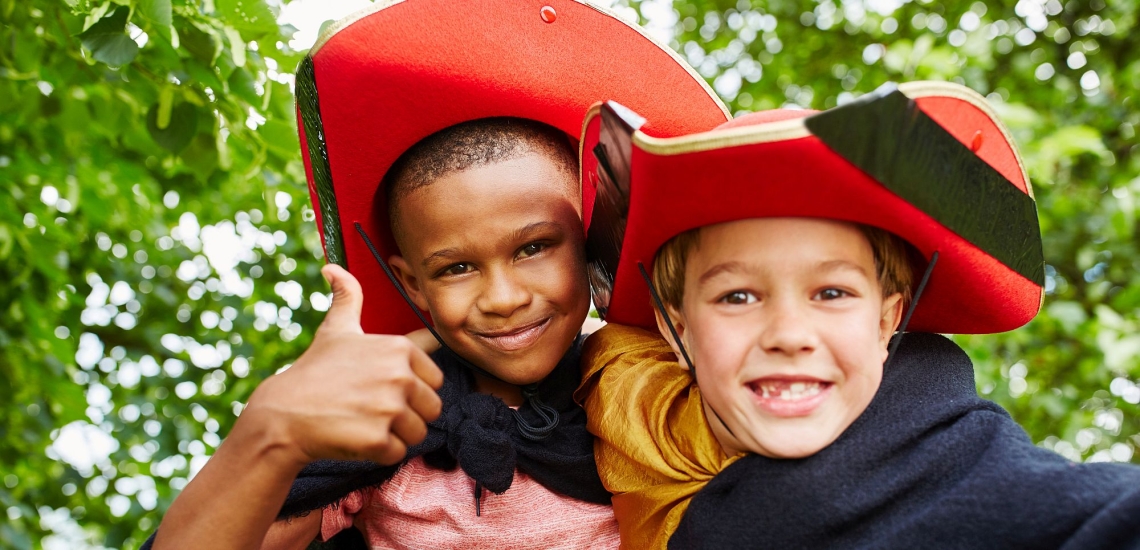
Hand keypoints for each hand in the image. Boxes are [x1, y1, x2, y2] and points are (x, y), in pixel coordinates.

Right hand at [240, 265, 443, 466]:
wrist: (282, 414)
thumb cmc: (314, 372)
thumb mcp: (336, 330)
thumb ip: (347, 297)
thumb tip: (333, 268)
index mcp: (399, 349)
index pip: (435, 378)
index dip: (410, 387)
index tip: (380, 387)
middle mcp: (399, 376)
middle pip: (432, 408)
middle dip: (407, 414)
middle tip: (371, 410)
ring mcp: (389, 408)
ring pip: (418, 433)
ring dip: (394, 435)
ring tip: (363, 423)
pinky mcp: (378, 439)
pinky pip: (398, 453)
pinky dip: (379, 453)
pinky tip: (354, 438)